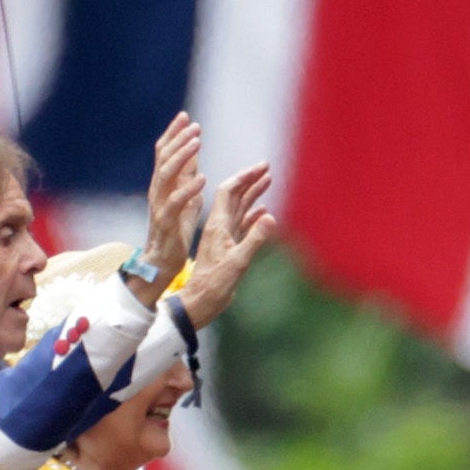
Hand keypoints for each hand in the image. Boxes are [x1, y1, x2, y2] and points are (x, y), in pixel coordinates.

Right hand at [136, 115, 201, 282]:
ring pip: (166, 175)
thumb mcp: (184, 199)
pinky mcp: (166, 222)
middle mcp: (157, 191)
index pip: (164, 153)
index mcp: (162, 184)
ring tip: (197, 143)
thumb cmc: (175, 230)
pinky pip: (176, 202)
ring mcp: (159, 206)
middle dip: (178, 140)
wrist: (162, 262)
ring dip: (182, 157)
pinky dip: (188, 188)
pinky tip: (202, 177)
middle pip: (164, 159)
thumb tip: (193, 156)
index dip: (173, 134)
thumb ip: (186, 178)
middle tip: (194, 126)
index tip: (185, 116)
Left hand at [177, 163, 277, 328]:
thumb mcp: (237, 262)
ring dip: (252, 194)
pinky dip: (252, 216)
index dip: (244, 176)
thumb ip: (254, 239)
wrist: (200, 302)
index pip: (229, 191)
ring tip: (267, 181)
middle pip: (234, 195)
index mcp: (218, 225)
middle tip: (267, 167)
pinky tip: (262, 214)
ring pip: (239, 209)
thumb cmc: (214, 284)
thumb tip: (269, 215)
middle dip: (250, 180)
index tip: (261, 166)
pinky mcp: (228, 248)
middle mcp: (219, 227)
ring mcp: (224, 237)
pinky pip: (241, 226)